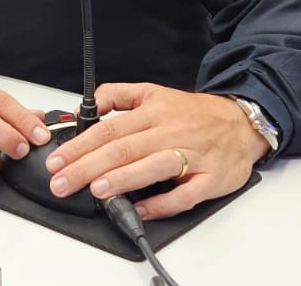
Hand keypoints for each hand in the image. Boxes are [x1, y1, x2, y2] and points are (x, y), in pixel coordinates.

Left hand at [43, 83, 268, 219]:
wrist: (242, 122)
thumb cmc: (194, 113)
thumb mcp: (154, 92)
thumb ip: (118, 95)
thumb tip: (87, 105)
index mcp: (154, 111)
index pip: (110, 128)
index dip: (81, 145)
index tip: (58, 160)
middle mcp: (170, 131)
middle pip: (125, 148)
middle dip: (89, 166)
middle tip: (63, 181)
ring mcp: (192, 155)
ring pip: (154, 166)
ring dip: (124, 179)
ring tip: (97, 189)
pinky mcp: (210, 178)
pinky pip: (185, 193)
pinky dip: (163, 203)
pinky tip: (141, 208)